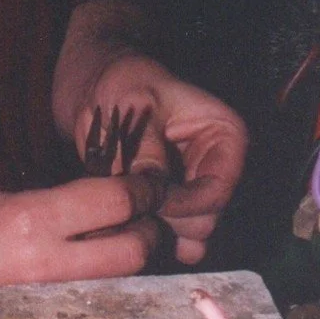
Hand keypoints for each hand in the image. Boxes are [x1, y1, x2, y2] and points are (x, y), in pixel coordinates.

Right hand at [0, 175, 166, 299]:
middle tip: (149, 216)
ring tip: (129, 240)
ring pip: (125, 278)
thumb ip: (61, 203)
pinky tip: (105, 271)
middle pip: (135, 248)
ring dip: (136, 259)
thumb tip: (112, 201)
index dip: (143, 189)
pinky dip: (113, 285)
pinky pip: (101, 300)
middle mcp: (49, 263)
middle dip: (151, 228)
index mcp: (33, 219)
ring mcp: (53, 300)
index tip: (149, 184)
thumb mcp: (7, 202)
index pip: (115, 200)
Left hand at [70, 53, 246, 264]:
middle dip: (165, 219)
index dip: (181, 205)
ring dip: (153, 230)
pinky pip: (169, 236)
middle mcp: (217, 166)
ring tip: (120, 213)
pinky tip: (121, 224)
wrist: (95, 88)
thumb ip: (146, 148)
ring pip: (187, 234)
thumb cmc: (121, 82)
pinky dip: (146, 235)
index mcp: (224, 135)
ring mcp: (195, 188)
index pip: (216, 191)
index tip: (144, 200)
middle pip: (204, 220)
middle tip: (126, 205)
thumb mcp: (132, 104)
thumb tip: (151, 191)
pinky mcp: (172, 204)